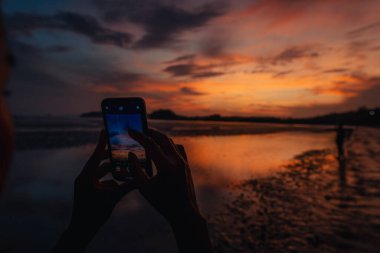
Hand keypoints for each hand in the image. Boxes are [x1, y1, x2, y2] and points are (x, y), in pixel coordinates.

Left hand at [54, 130, 136, 252]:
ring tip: (124, 168)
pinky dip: (110, 180)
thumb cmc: (95, 214)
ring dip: (112, 171)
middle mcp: (84, 178)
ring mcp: (85, 184)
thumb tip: (141, 178)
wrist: (82, 229)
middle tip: (122, 150)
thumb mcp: (113, 198)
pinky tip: (120, 182)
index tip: (105, 130)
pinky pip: (100, 180)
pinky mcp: (88, 189)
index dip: (101, 143)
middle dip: (111, 158)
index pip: (95, 156)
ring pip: (100, 172)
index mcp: (86, 176)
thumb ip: (127, 186)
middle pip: (99, 163)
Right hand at [128, 128, 198, 224]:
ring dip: (159, 137)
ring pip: (170, 142)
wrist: (184, 211)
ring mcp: (183, 161)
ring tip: (148, 136)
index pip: (150, 144)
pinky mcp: (186, 164)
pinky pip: (177, 148)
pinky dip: (168, 144)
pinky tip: (162, 146)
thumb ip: (135, 169)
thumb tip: (130, 153)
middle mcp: (177, 160)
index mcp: (166, 166)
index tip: (129, 129)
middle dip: (150, 132)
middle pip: (162, 138)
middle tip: (139, 129)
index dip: (138, 135)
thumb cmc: (161, 202)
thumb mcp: (144, 187)